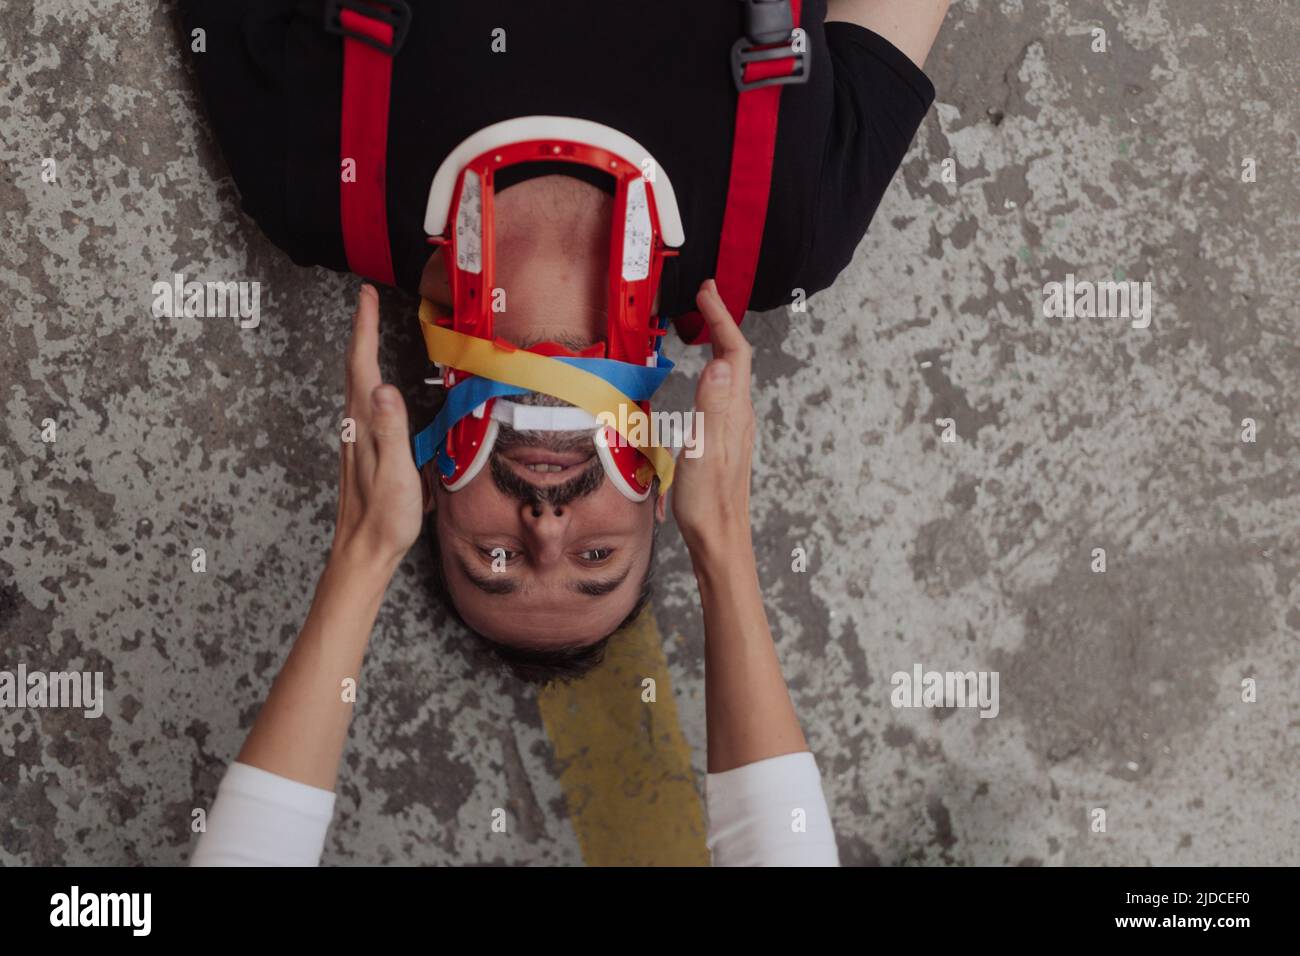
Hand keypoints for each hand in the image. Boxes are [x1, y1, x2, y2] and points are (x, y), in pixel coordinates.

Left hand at [330, 285, 422, 571]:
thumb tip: (384, 387)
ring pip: (357, 385)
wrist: (364, 551)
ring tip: (370, 331)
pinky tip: (376, 385)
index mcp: (364, 425)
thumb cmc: (385, 518)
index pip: (361, 366)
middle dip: (361, 331)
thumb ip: (391, 430)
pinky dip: (368, 380)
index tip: (366, 296)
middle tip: (367, 301)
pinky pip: (364, 403)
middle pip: (354, 368)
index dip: (364, 328)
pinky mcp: (363, 450)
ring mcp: (356, 439)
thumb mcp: (395, 473)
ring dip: (362, 353)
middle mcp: (355, 426)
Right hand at [671, 279, 755, 557]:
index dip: (721, 319)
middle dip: (721, 322)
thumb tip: (719, 366)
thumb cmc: (707, 504)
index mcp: (734, 414)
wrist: (719, 540)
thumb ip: (711, 409)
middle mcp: (739, 416)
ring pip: (732, 374)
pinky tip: (705, 375)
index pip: (733, 354)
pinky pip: (725, 392)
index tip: (706, 292)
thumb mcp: (702, 454)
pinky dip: (715, 369)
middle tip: (703, 297)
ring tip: (703, 324)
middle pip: (736, 358)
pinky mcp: (726, 439)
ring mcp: (735, 427)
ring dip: (719, 343)